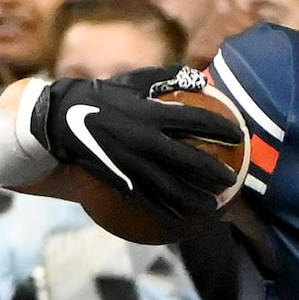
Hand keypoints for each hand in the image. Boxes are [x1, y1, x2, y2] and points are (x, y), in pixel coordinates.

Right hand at [31, 67, 243, 217]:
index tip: (239, 135)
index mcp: (149, 113)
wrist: (59, 118)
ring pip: (171, 186)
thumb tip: (200, 79)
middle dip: (214, 172)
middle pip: (188, 160)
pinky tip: (182, 222)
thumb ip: (166, 77)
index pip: (195, 120)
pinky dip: (166, 213)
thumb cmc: (101, 96)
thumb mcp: (133, 81)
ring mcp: (131, 163)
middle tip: (232, 179)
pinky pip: (147, 201)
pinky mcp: (120, 179)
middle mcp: (143, 139)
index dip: (220, 128)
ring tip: (214, 205)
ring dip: (195, 198)